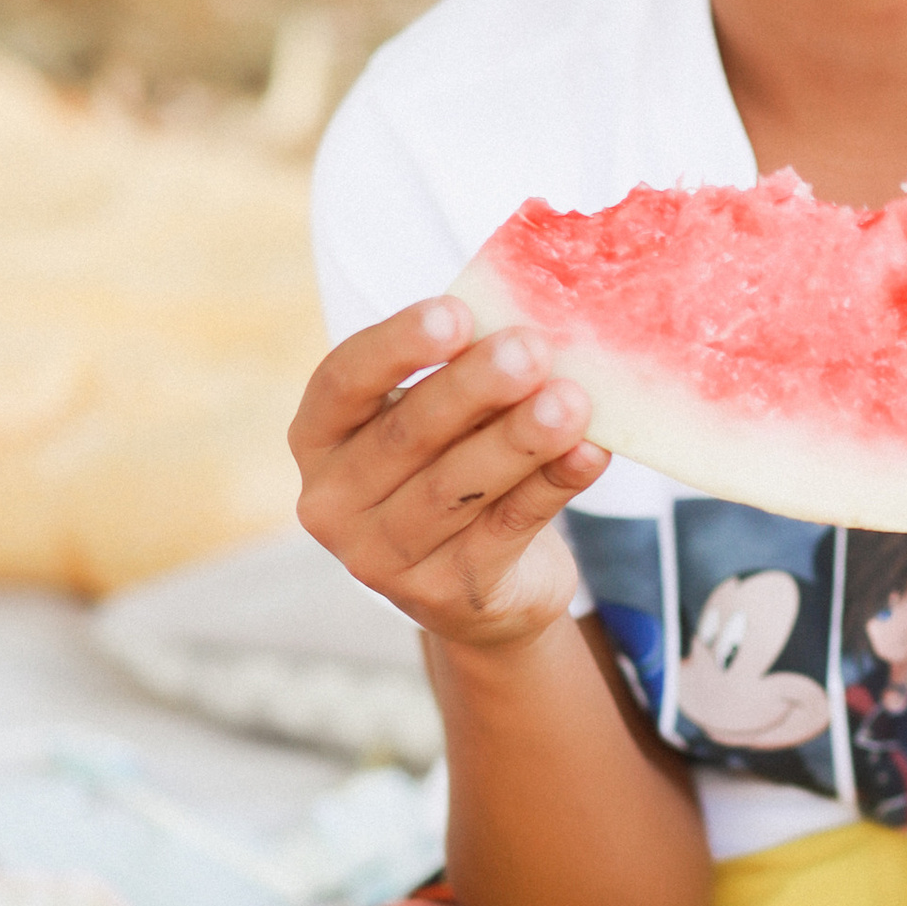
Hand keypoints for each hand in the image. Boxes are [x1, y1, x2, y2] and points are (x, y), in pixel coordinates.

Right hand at [292, 299, 607, 656]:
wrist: (481, 588)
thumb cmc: (453, 470)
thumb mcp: (439, 422)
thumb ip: (462, 378)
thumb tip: (526, 324)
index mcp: (318, 439)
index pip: (343, 383)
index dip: (397, 346)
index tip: (456, 312)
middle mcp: (333, 503)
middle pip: (406, 435)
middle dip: (473, 387)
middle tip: (530, 348)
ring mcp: (383, 559)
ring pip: (457, 488)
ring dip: (519, 439)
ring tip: (571, 401)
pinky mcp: (445, 593)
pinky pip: (507, 527)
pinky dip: (552, 484)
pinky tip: (589, 452)